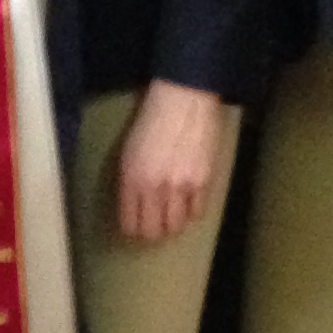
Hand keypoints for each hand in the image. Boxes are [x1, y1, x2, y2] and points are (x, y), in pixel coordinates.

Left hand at [113, 80, 234, 244]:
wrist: (183, 99)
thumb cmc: (151, 121)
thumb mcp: (128, 152)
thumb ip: (129, 182)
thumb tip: (134, 207)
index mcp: (131, 179)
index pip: (129, 224)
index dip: (132, 230)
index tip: (135, 228)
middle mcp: (154, 188)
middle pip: (153, 232)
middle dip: (152, 233)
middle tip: (154, 226)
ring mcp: (180, 187)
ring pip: (176, 227)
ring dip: (172, 225)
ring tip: (172, 215)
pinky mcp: (203, 182)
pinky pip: (197, 213)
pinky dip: (192, 212)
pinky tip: (188, 202)